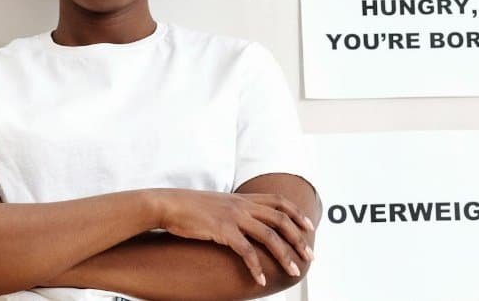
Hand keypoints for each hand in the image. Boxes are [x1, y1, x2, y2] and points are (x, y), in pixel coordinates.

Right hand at [152, 188, 314, 286]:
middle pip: (281, 219)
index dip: (297, 214)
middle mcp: (242, 205)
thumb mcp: (218, 203)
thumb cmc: (190, 207)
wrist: (169, 204)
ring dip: (284, 255)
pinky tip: (260, 279)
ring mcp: (233, 216)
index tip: (310, 227)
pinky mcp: (222, 230)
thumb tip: (247, 222)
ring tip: (293, 271)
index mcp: (243, 198)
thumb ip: (236, 210)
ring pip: (269, 236)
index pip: (279, 201)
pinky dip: (256, 266)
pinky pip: (246, 251)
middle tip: (309, 256)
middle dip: (299, 239)